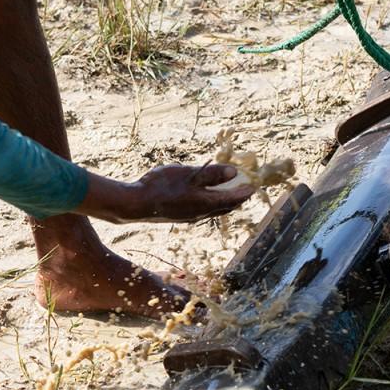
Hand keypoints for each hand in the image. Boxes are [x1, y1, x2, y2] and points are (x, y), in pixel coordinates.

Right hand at [76, 164, 254, 222]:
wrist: (135, 204)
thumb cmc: (161, 186)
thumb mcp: (188, 174)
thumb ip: (211, 174)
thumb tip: (234, 173)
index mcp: (205, 203)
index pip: (232, 199)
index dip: (244, 192)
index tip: (254, 185)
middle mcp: (200, 213)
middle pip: (225, 207)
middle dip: (237, 199)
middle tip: (246, 190)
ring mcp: (189, 216)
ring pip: (213, 210)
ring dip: (224, 202)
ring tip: (230, 193)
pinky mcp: (180, 216)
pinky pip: (203, 211)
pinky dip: (211, 203)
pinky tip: (205, 197)